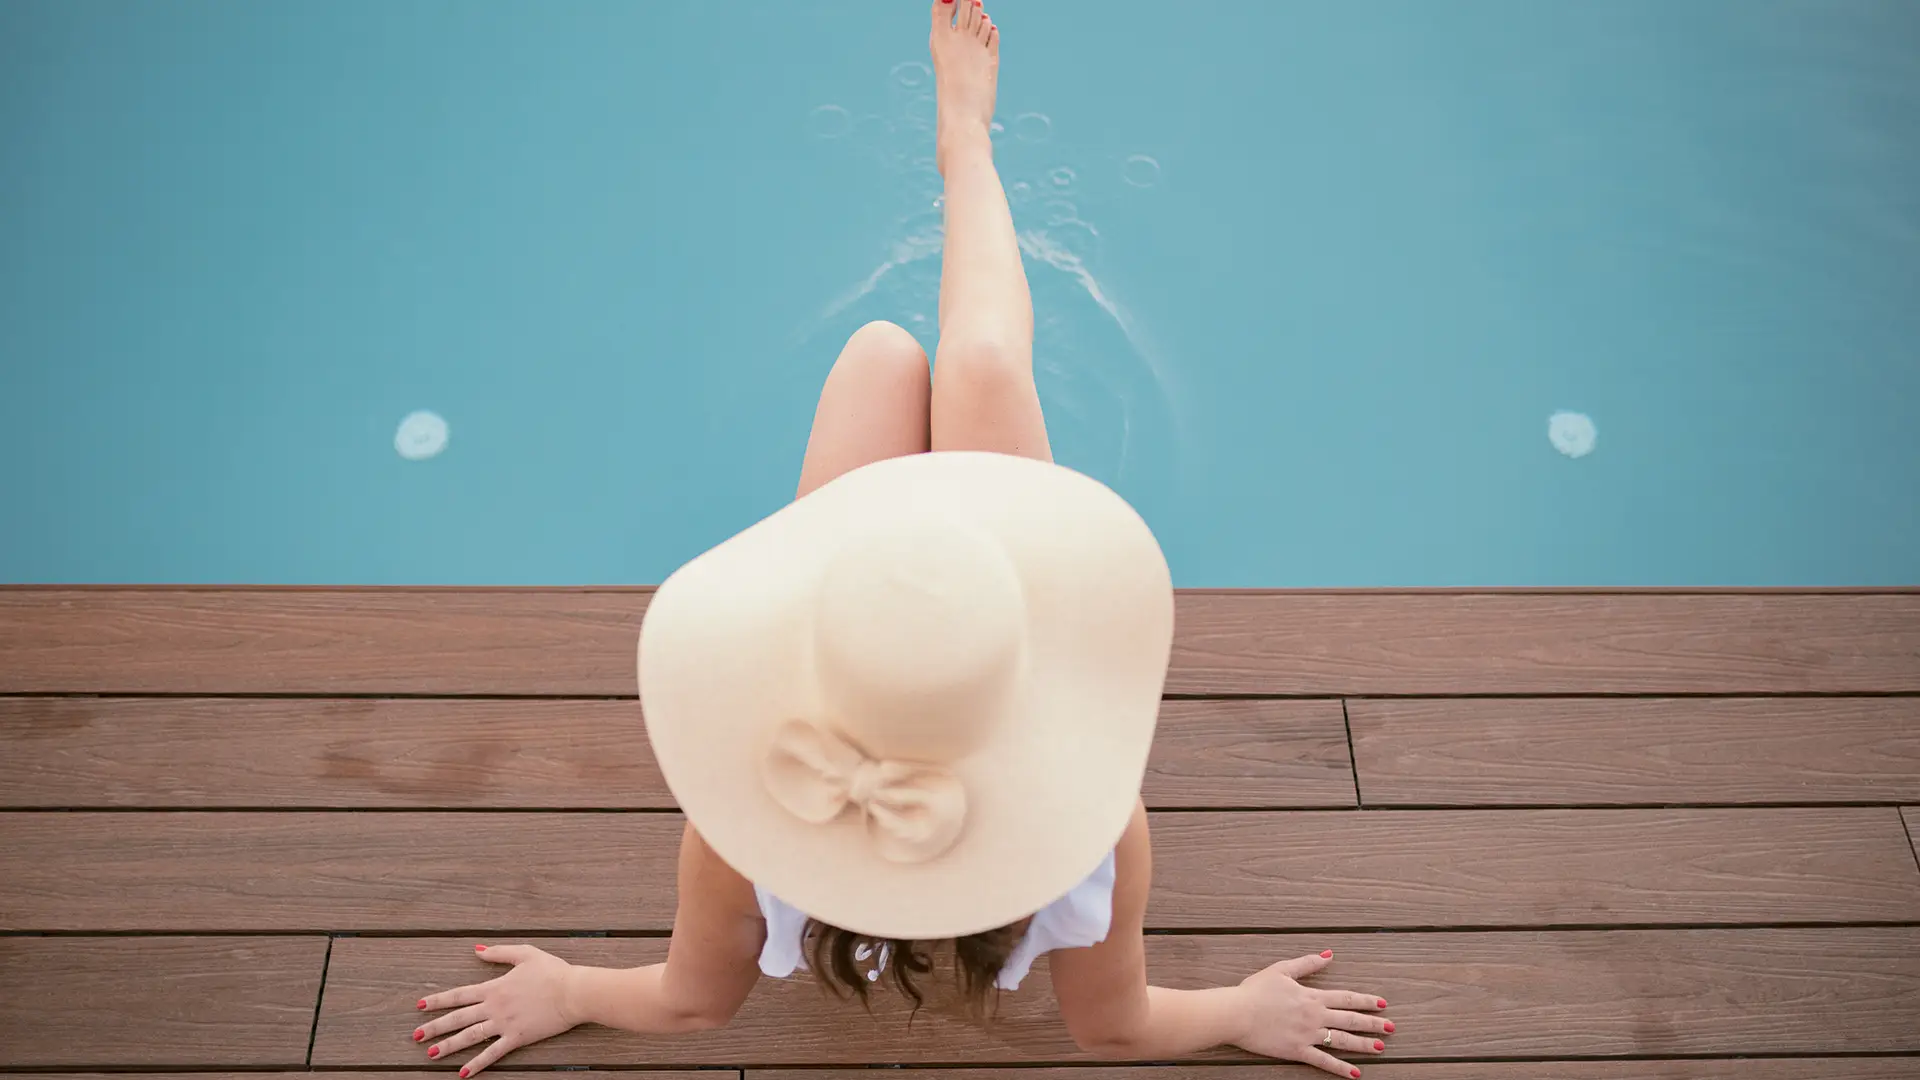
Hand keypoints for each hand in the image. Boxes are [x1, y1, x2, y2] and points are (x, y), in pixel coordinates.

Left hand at [414, 944, 579, 1075]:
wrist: (573, 992)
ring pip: (470, 1037)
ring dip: (449, 1046)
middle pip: (458, 1018)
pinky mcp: (517, 1038)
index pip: (459, 995)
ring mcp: (504, 1024)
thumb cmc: (553, 972)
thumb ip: (498, 952)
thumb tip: (476, 950)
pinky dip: (477, 1064)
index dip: (439, 1000)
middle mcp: (494, 1007)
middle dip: (435, 1027)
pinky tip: (463, 1073)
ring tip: (431, 1054)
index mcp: (495, 987)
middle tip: (416, 1036)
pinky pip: (493, 1053)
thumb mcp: (525, 954)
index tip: (420, 1006)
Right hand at [1232, 951, 1393, 1077]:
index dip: (1366, 1001)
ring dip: (1363, 1045)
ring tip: (1380, 1048)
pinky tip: (1355, 1073)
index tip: (1382, 1004)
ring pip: (1343, 1041)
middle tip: (1391, 1028)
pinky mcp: (1297, 1051)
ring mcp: (1308, 1034)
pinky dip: (1340, 1068)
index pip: (1346, 998)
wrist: (1237, 1012)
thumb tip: (1329, 954)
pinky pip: (1323, 1061)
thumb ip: (1307, 963)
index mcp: (1312, 996)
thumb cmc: (1255, 990)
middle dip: (1373, 1024)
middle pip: (1350, 1020)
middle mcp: (1315, 1015)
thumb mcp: (1281, 969)